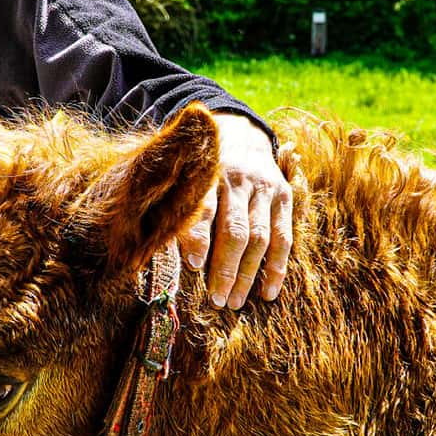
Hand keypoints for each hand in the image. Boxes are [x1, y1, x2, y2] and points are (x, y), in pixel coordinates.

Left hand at [178, 113, 293, 309]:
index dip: (199, 237)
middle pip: (235, 230)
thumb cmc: (201, 168)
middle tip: (218, 300)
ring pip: (260, 237)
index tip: (193, 266)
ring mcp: (264, 188)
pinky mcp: (284, 196)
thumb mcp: (185, 176)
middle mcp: (238, 179)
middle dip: (226, 268)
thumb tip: (151, 250)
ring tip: (235, 302)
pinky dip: (277, 267)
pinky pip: (284, 237)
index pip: (204, 208)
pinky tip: (268, 292)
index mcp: (207, 173)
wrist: (240, 133)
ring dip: (248, 273)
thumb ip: (174, 208)